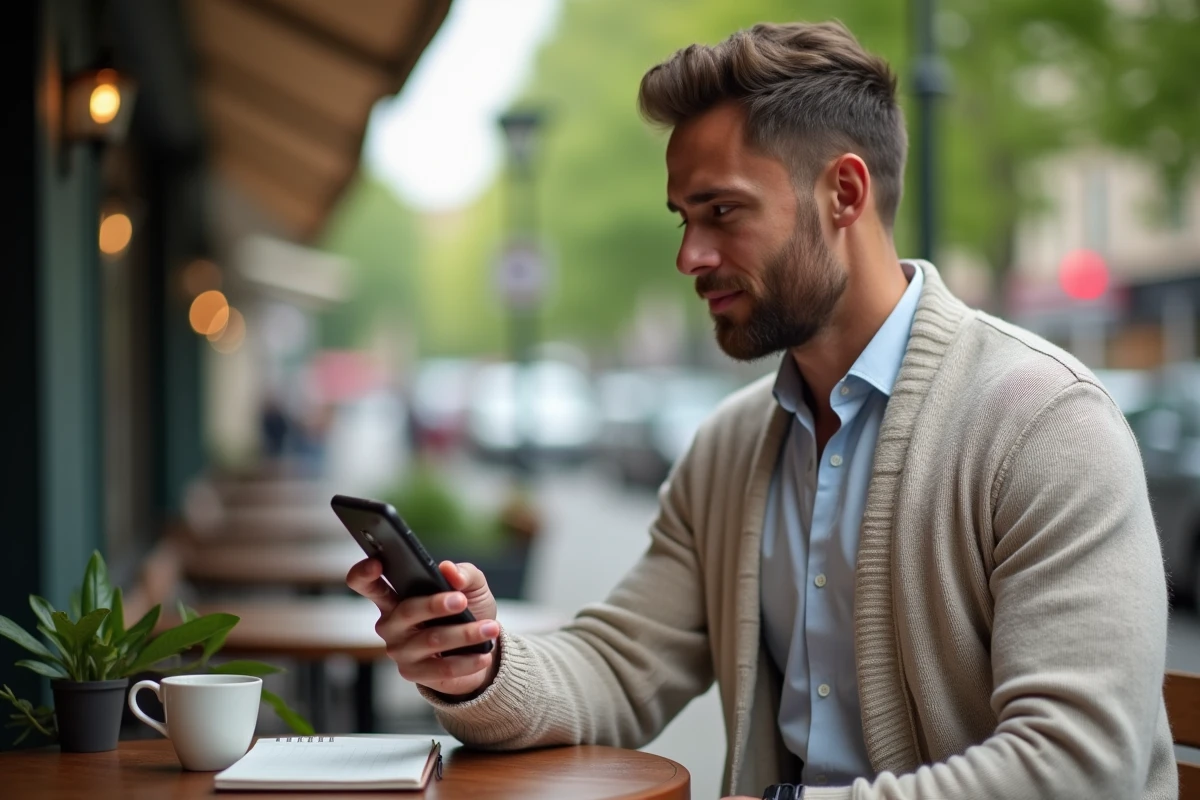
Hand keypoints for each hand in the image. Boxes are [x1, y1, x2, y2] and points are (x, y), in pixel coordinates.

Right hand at [346, 558, 500, 697]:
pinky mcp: (413, 673)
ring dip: (464, 634)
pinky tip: (483, 654)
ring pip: (430, 639)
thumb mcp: (471, 586)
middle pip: (406, 610)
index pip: (367, 583)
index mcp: (396, 596)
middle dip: (435, 604)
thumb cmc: (466, 612)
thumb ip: (463, 573)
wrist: (480, 650)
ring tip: (490, 628)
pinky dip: (466, 661)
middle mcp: (391, 623)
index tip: (378, 563)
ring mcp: (400, 650)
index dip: (365, 573)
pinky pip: (440, 668)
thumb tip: (449, 570)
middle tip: (461, 600)